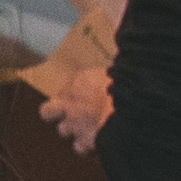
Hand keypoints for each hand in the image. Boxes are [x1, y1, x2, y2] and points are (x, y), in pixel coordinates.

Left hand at [39, 27, 116, 147]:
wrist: (132, 109)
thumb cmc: (127, 84)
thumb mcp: (119, 65)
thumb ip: (113, 58)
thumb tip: (117, 32)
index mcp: (79, 81)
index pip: (65, 87)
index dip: (70, 93)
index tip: (81, 94)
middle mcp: (70, 103)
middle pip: (47, 111)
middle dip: (55, 112)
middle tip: (69, 114)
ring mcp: (74, 124)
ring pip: (63, 130)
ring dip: (74, 130)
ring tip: (89, 129)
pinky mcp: (85, 142)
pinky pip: (80, 147)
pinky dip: (88, 147)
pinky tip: (97, 143)